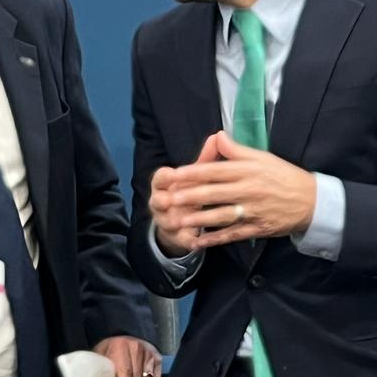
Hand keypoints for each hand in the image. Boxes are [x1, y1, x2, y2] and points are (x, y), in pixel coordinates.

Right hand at [149, 135, 221, 255]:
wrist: (182, 218)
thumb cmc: (191, 189)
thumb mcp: (197, 174)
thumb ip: (206, 157)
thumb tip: (218, 135)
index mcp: (164, 184)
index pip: (160, 177)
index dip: (165, 176)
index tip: (172, 174)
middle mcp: (161, 201)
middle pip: (157, 200)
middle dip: (162, 200)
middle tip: (170, 200)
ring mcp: (167, 220)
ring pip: (167, 221)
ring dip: (173, 221)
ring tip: (181, 221)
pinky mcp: (176, 237)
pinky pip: (180, 239)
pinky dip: (187, 240)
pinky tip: (196, 241)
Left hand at [165, 131, 315, 248]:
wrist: (311, 201)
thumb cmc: (283, 175)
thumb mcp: (262, 157)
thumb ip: (236, 150)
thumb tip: (217, 136)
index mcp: (247, 170)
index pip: (216, 171)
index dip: (194, 173)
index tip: (175, 175)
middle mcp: (248, 190)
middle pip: (214, 193)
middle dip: (190, 197)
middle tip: (169, 199)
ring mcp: (252, 211)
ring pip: (221, 216)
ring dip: (198, 220)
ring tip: (178, 221)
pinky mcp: (257, 228)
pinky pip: (232, 234)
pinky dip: (215, 239)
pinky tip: (199, 242)